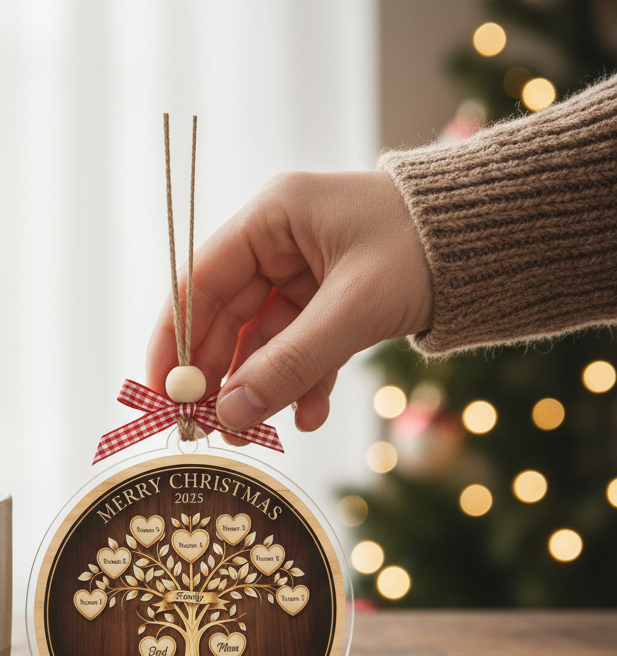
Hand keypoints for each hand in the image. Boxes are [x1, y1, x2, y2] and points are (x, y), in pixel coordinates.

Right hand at [145, 170, 432, 435]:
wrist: (497, 243)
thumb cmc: (426, 248)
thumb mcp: (353, 309)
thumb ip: (289, 364)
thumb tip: (230, 416)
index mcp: (272, 218)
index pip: (198, 281)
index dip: (173, 338)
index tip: (162, 390)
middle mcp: (279, 244)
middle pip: (225, 318)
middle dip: (220, 375)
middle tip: (208, 426)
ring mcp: (303, 277)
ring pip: (262, 342)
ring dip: (261, 388)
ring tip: (255, 434)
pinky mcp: (330, 305)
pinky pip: (300, 350)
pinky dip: (301, 385)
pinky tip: (308, 416)